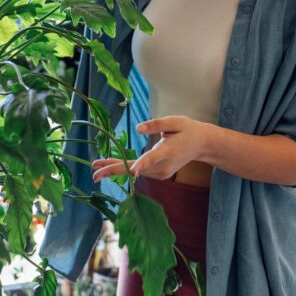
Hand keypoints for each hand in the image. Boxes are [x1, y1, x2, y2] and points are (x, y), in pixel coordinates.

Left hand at [91, 116, 215, 182]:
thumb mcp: (175, 121)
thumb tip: (138, 128)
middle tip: (94, 174)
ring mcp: (162, 173)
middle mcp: (163, 166)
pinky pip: (139, 172)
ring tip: (96, 165)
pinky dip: (124, 168)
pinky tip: (109, 164)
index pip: (153, 159)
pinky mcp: (159, 174)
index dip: (143, 164)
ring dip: (115, 168)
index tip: (133, 171)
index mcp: (168, 151)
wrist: (201, 144)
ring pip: (135, 172)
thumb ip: (157, 124)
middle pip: (136, 169)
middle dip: (114, 171)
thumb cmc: (187, 130)